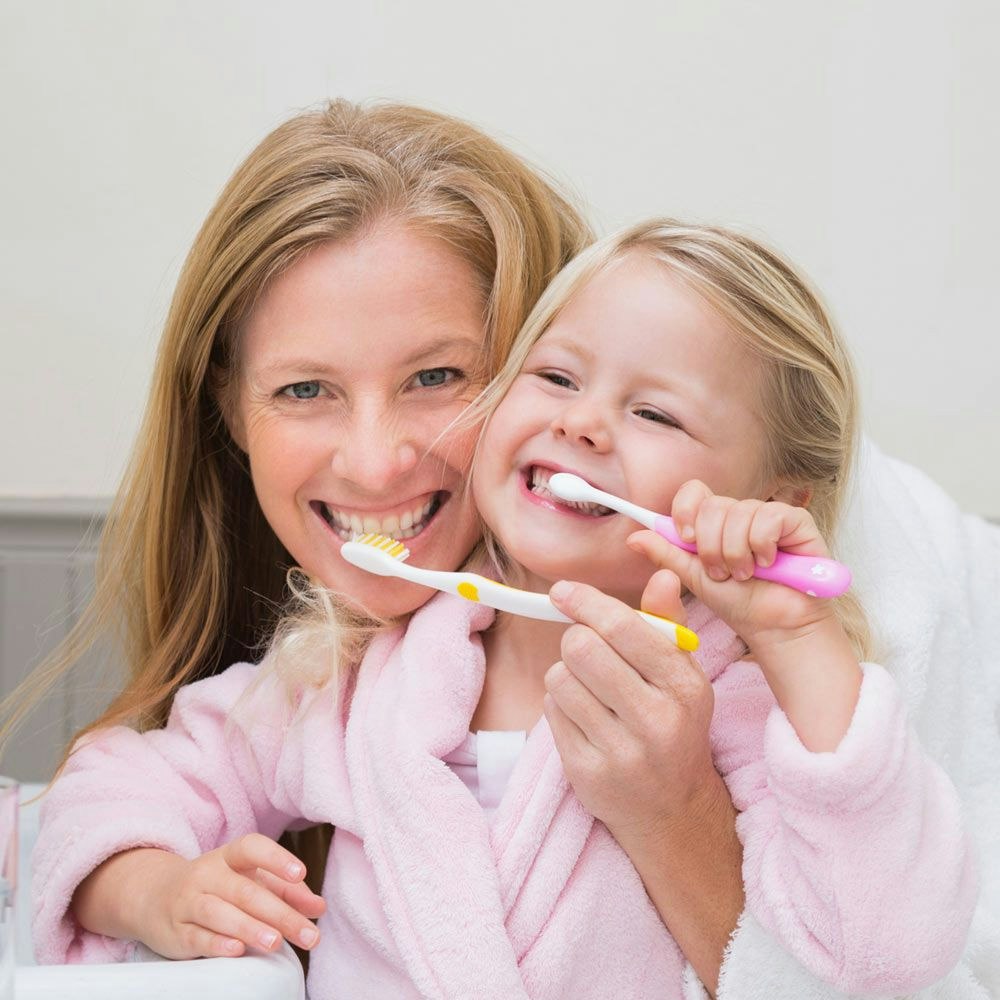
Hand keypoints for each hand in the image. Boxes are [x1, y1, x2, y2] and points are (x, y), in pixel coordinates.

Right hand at [77, 834, 325, 958]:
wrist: (154, 897)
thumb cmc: (218, 888)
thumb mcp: (248, 880)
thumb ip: (285, 891)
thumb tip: (318, 907)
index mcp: (230, 857)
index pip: (252, 848)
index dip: (276, 859)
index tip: (300, 874)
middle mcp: (208, 875)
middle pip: (246, 891)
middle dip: (280, 913)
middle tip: (310, 934)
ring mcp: (189, 902)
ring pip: (219, 913)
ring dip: (250, 928)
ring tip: (276, 943)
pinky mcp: (176, 932)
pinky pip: (196, 937)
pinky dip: (217, 943)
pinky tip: (238, 951)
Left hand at [543, 577, 717, 843]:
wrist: (673, 809)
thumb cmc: (675, 724)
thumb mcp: (684, 674)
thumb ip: (668, 623)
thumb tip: (663, 574)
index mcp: (684, 687)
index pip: (623, 628)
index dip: (585, 602)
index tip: (562, 591)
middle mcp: (657, 721)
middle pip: (581, 648)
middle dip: (575, 638)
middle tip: (586, 648)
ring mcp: (621, 752)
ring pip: (559, 679)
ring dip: (565, 674)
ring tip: (589, 688)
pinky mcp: (587, 773)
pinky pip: (551, 712)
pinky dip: (559, 704)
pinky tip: (583, 716)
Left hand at [635, 479, 837, 652]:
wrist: (773, 628)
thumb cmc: (739, 604)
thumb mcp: (693, 578)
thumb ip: (666, 554)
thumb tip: (634, 537)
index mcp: (714, 523)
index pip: (694, 492)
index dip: (685, 511)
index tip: (686, 539)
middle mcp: (740, 514)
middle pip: (712, 504)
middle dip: (711, 547)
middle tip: (722, 573)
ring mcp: (768, 515)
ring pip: (738, 512)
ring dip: (736, 553)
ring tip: (745, 575)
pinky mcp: (796, 522)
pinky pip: (769, 517)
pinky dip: (763, 546)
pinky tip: (770, 564)